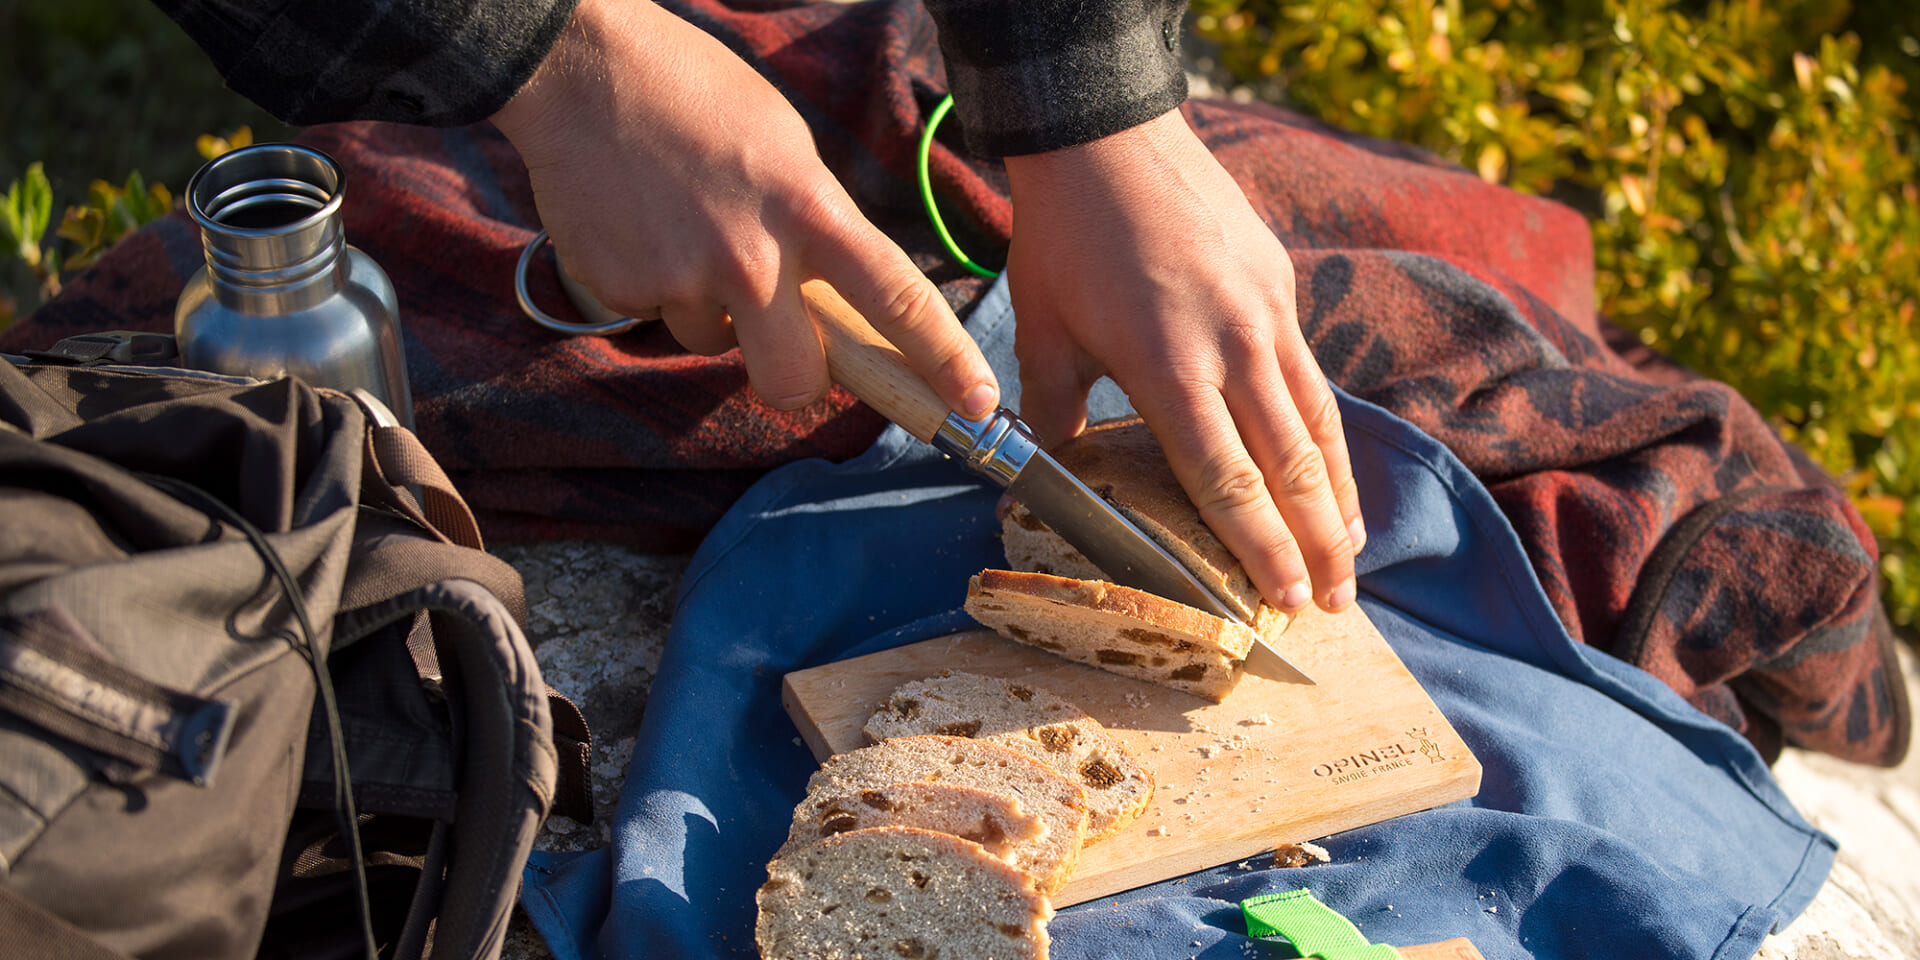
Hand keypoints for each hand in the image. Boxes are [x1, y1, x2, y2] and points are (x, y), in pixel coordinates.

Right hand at [489, 0, 996, 417]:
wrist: (580, 71)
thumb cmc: (694, 96)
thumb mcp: (786, 148)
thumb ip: (816, 224)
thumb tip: (836, 298)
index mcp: (808, 209)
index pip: (896, 298)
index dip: (944, 360)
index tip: (980, 404)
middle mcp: (751, 257)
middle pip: (796, 379)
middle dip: (794, 378)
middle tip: (780, 345)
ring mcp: (683, 279)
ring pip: (717, 343)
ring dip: (709, 309)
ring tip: (684, 231)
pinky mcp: (623, 291)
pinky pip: (657, 316)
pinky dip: (652, 285)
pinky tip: (640, 226)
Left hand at [1002, 109, 1363, 612]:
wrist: (1108, 134)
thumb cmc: (1063, 236)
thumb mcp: (1042, 330)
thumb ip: (1054, 411)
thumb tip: (1059, 471)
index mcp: (1167, 366)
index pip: (1225, 479)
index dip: (1260, 547)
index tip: (1282, 598)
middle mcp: (1232, 346)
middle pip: (1290, 464)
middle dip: (1317, 544)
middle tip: (1334, 605)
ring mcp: (1265, 314)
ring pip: (1316, 423)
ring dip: (1338, 497)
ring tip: (1350, 555)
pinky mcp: (1279, 286)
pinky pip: (1311, 376)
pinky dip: (1326, 433)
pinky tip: (1330, 469)